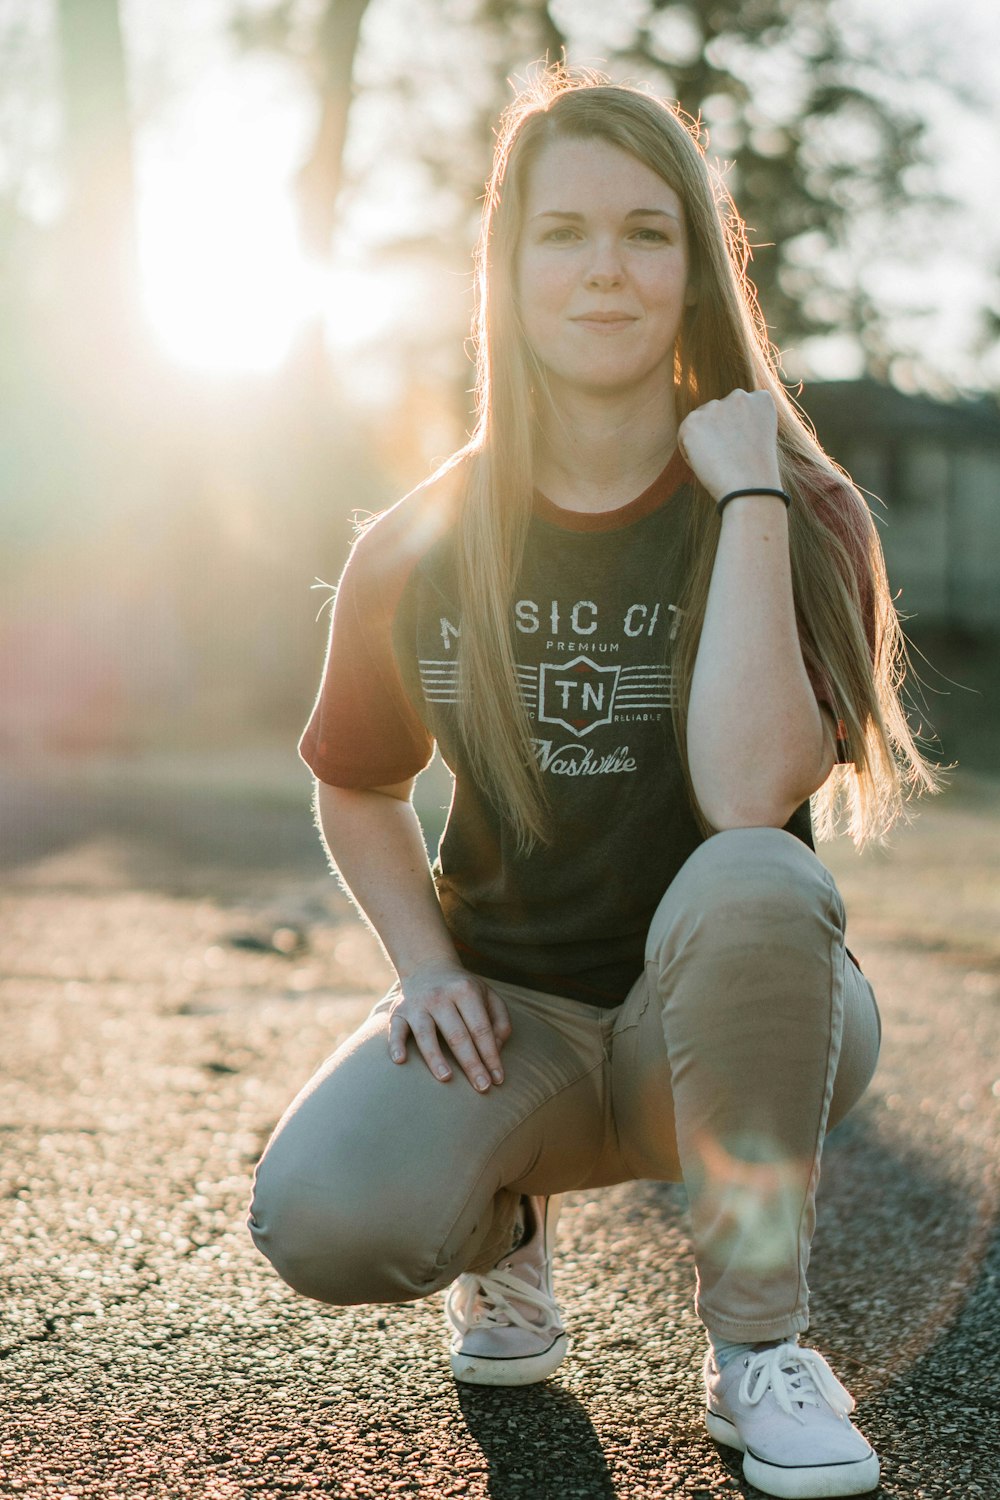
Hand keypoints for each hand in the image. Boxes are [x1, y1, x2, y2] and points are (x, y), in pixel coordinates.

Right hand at [387, 963, 511, 1091]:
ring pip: (426, 1034)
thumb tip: (495, 1049)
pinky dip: (396, 1045)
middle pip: (457, 1035)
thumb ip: (499, 1021)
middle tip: (482, 1087)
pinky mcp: (398, 1012)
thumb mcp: (488, 996)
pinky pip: (396, 1030)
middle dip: (471, 1063)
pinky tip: (401, 1061)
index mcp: (465, 991)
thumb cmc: (463, 990)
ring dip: (436, 1057)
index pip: (481, 1029)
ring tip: (446, 1078)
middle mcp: (441, 997)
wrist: (427, 966)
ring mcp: (418, 1004)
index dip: (490, 1055)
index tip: (497, 1079)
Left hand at [677, 388, 780, 501]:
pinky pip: (684, 437)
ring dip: (704, 442)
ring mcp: (715, 407)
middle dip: (718, 433)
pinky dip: (690, 454)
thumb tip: (717, 424)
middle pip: (717, 414)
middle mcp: (739, 396)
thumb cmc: (756, 473)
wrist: (750, 487)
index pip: (741, 409)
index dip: (739, 433)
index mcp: (761, 399)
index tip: (745, 450)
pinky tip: (708, 464)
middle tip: (730, 458)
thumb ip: (742, 422)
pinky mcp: (693, 421)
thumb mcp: (758, 438)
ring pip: (700, 424)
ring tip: (720, 462)